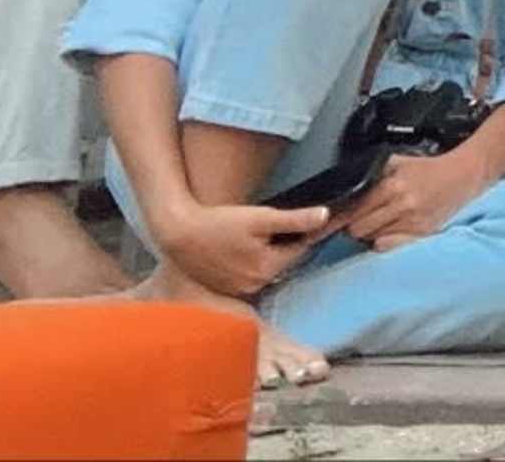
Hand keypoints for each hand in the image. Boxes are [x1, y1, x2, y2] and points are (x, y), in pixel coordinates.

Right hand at [149, 195, 330, 298]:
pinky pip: (247, 273)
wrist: (178, 233)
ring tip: (253, 235)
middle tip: (273, 226)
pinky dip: (249, 261)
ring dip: (267, 253)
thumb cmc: (219, 223)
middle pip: (283, 260)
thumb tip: (326, 216)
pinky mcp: (223, 287)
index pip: (300, 249)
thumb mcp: (260, 217)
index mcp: (268, 268)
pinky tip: (239, 247)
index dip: (304, 231)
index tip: (306, 219)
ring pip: (265, 267)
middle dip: (284, 243)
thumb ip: (295, 220)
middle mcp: (255, 284)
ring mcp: (238, 289)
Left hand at [342, 147, 492, 249]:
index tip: (319, 227)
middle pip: (356, 229)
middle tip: (353, 219)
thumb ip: (371, 172)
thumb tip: (341, 185)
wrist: (465, 174)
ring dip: (366, 234)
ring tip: (374, 223)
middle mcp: (401, 206)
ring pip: (370, 239)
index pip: (350, 210)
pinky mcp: (421, 234)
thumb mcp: (397, 161)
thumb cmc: (429, 168)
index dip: (332, 219)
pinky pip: (388, 246)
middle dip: (350, 226)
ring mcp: (412, 223)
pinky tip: (386, 232)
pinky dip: (382, 241)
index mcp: (392, 186)